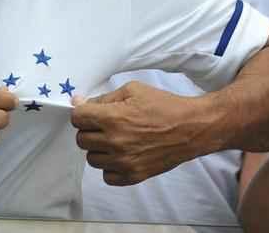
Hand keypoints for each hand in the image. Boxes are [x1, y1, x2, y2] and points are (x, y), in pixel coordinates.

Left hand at [72, 81, 203, 185]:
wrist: (191, 128)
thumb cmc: (164, 105)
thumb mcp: (133, 90)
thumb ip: (103, 98)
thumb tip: (79, 102)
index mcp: (112, 118)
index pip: (77, 118)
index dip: (82, 113)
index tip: (90, 113)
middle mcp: (115, 142)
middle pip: (81, 139)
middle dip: (90, 130)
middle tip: (106, 125)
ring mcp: (123, 162)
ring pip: (92, 159)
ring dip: (99, 149)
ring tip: (116, 139)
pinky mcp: (133, 176)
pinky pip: (107, 176)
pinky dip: (111, 167)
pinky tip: (122, 155)